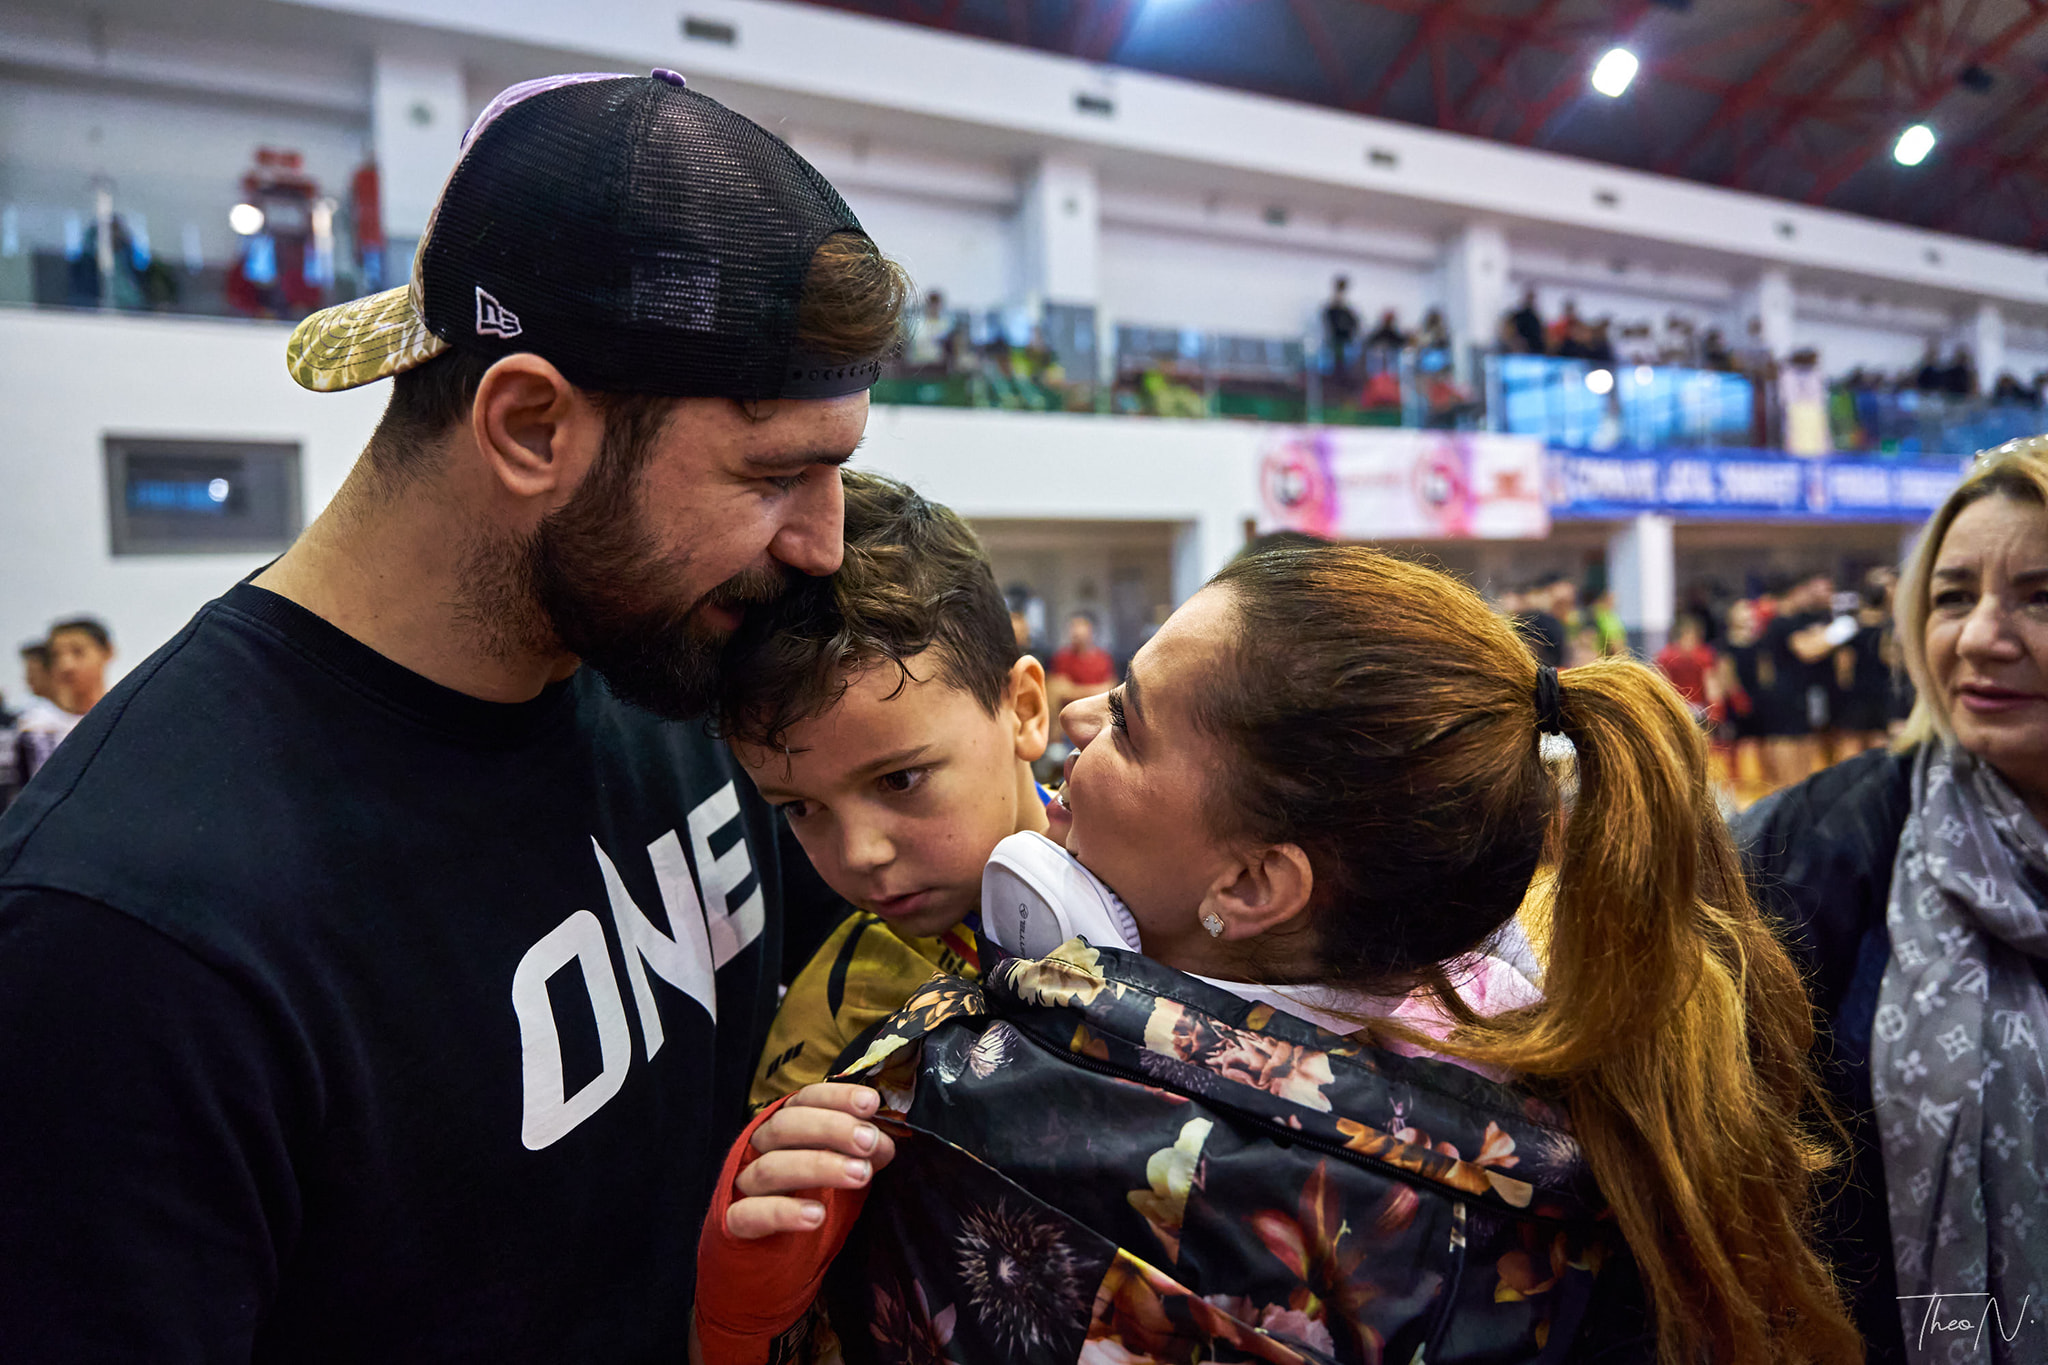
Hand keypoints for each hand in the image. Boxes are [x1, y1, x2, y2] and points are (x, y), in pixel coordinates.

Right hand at [726, 1083, 896, 1239]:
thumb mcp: (842, 1172)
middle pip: (785, 1126)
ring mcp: (743, 1186)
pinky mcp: (733, 1224)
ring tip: (859, 1176)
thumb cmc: (810, 1202)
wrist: (773, 1260)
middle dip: (831, 1128)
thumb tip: (882, 1141)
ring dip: (818, 1166)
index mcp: (785, 1128)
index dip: (836, 1096)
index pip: (805, 1100)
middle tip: (869, 1141)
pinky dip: (784, 1212)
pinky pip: (750, 1214)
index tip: (870, 1103)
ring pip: (771, 1167)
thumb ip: (861, 1153)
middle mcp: (759, 1150)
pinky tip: (816, 1216)